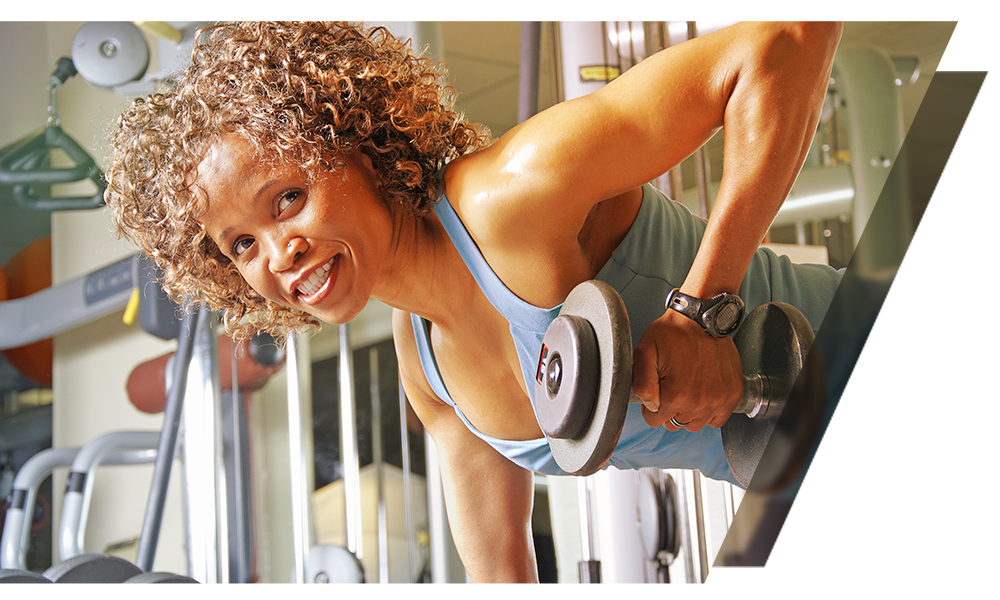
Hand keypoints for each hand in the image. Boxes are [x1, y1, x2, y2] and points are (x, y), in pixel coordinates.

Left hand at [632, 308, 743, 431]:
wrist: (703, 318)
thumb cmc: (674, 332)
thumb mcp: (645, 352)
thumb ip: (641, 383)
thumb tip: (650, 406)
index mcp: (675, 395)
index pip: (654, 421)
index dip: (651, 406)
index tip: (657, 390)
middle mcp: (698, 402)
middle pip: (675, 424)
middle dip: (669, 409)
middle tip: (672, 385)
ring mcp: (718, 400)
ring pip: (695, 424)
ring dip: (689, 412)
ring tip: (688, 388)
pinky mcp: (732, 395)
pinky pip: (718, 420)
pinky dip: (710, 411)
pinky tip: (703, 393)